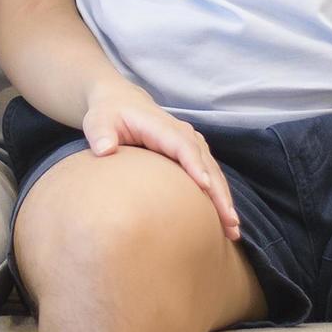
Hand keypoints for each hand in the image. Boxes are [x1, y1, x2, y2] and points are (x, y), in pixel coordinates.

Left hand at [83, 83, 240, 240]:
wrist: (122, 103)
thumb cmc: (109, 114)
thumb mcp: (99, 120)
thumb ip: (101, 133)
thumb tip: (105, 149)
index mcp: (162, 127)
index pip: (182, 146)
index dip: (195, 165)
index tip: (205, 187)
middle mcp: (182, 134)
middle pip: (206, 163)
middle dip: (219, 192)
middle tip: (228, 221)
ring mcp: (191, 144)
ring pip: (213, 172)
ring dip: (224, 199)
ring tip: (232, 228)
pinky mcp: (192, 154)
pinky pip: (210, 176)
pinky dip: (219, 196)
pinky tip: (224, 221)